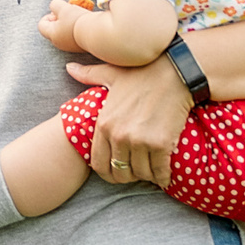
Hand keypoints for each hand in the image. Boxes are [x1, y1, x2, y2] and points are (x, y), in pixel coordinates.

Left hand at [37, 0, 93, 52]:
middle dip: (60, 19)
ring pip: (66, 32)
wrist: (99, 34)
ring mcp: (72, 46)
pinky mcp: (82, 47)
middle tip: (67, 13)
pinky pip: (76, 36)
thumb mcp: (63, 8)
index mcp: (52, 35)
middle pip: (54, 29)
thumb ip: (55, 5)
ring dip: (70, 23)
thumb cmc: (78, 22)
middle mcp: (60, 43)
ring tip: (78, 17)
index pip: (41, 25)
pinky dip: (79, 29)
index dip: (48, 15)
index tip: (57, 12)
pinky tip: (85, 23)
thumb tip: (54, 6)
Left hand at [66, 55, 187, 186]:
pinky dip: (162, 177)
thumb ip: (88, 75)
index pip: (98, 163)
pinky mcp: (160, 144)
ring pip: (140, 174)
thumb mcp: (110, 74)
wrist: (174, 73)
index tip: (117, 172)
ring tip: (151, 171)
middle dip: (127, 177)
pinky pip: (159, 172)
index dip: (108, 173)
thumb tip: (69, 67)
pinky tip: (164, 175)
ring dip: (146, 176)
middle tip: (136, 174)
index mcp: (103, 124)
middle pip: (119, 173)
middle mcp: (118, 135)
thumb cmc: (142, 73)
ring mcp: (139, 141)